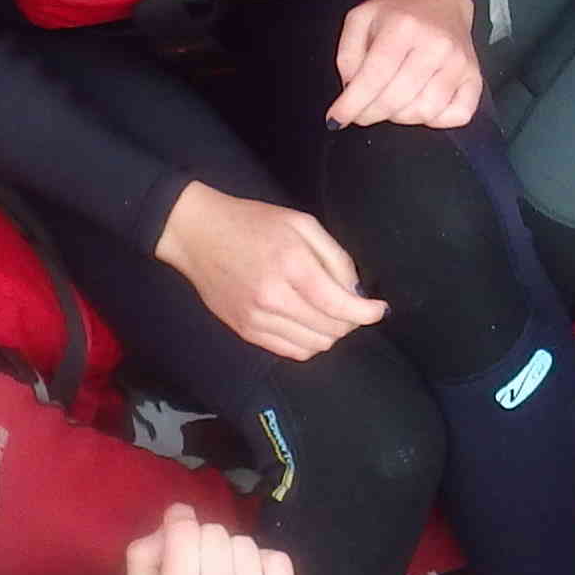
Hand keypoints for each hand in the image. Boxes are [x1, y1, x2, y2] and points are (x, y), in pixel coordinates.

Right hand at [126, 505, 302, 574]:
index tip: (179, 529)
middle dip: (203, 544)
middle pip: (216, 532)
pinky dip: (262, 566)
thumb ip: (143, 558)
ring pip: (246, 543)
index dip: (179, 523)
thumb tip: (173, 519)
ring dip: (232, 556)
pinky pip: (277, 559)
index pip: (185, 529)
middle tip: (200, 570)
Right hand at [156, 181, 387, 360]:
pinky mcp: (245, 330)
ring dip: (330, 334)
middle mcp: (273, 298)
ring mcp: (256, 318)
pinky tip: (308, 324)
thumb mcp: (301, 223)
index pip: (339, 305)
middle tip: (350, 305)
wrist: (197, 234)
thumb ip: (334, 256)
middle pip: (330, 330)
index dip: (366, 313)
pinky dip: (308, 343)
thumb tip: (355, 291)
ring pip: (313, 346)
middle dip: (350, 321)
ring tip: (328, 313)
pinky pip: (290, 351)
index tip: (378, 309)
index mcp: (291, 265)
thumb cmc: (252, 223)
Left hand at [330, 0, 484, 129]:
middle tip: (362, 112)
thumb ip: (348, 55)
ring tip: (392, 102)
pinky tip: (421, 105)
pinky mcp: (474, 77)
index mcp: (403, 26)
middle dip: (371, 113)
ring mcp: (459, 62)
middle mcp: (436, 44)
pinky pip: (457, 116)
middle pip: (397, 99)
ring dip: (400, 117)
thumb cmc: (395, 13)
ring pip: (424, 111)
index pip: (375, 76)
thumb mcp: (360, 20)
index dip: (353, 104)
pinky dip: (435, 120)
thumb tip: (351, 93)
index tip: (336, 119)